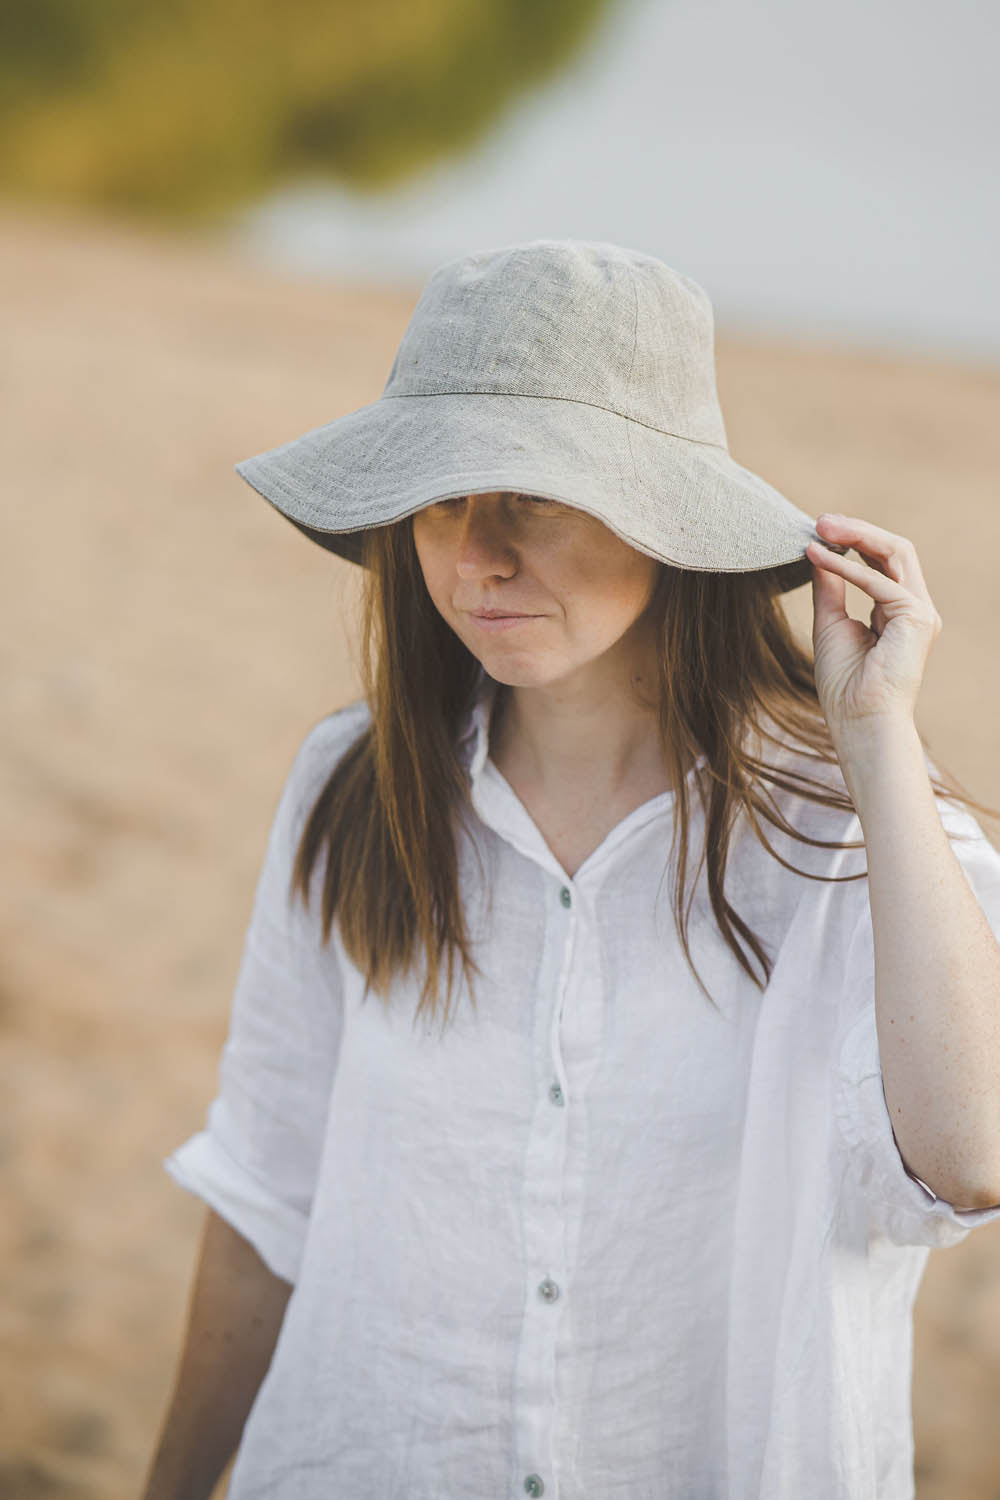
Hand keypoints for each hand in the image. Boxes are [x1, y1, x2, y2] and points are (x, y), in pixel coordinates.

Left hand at [806, 514, 941, 740]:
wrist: (859, 720)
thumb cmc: (845, 684)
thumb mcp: (830, 624)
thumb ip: (829, 587)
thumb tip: (817, 552)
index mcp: (898, 611)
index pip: (883, 561)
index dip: (853, 541)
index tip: (818, 531)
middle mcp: (915, 608)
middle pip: (894, 550)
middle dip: (857, 530)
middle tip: (820, 520)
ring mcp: (921, 612)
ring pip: (896, 553)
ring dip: (857, 535)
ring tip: (821, 526)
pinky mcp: (918, 618)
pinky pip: (879, 582)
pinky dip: (846, 567)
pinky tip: (819, 557)